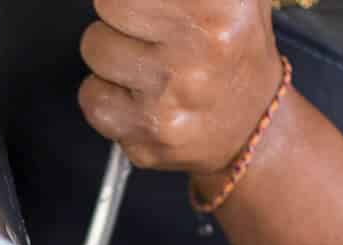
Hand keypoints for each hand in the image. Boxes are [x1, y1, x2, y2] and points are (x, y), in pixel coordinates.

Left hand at [78, 0, 284, 174]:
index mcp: (224, 4)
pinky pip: (91, 96)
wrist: (252, 123)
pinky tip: (137, 95)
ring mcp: (175, 95)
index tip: (146, 6)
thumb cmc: (230, 47)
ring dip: (112, 53)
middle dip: (121, 14)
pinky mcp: (150, 134)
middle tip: (149, 30)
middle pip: (109, 3)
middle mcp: (205, 47)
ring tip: (147, 63)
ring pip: (94, 47)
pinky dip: (105, 95)